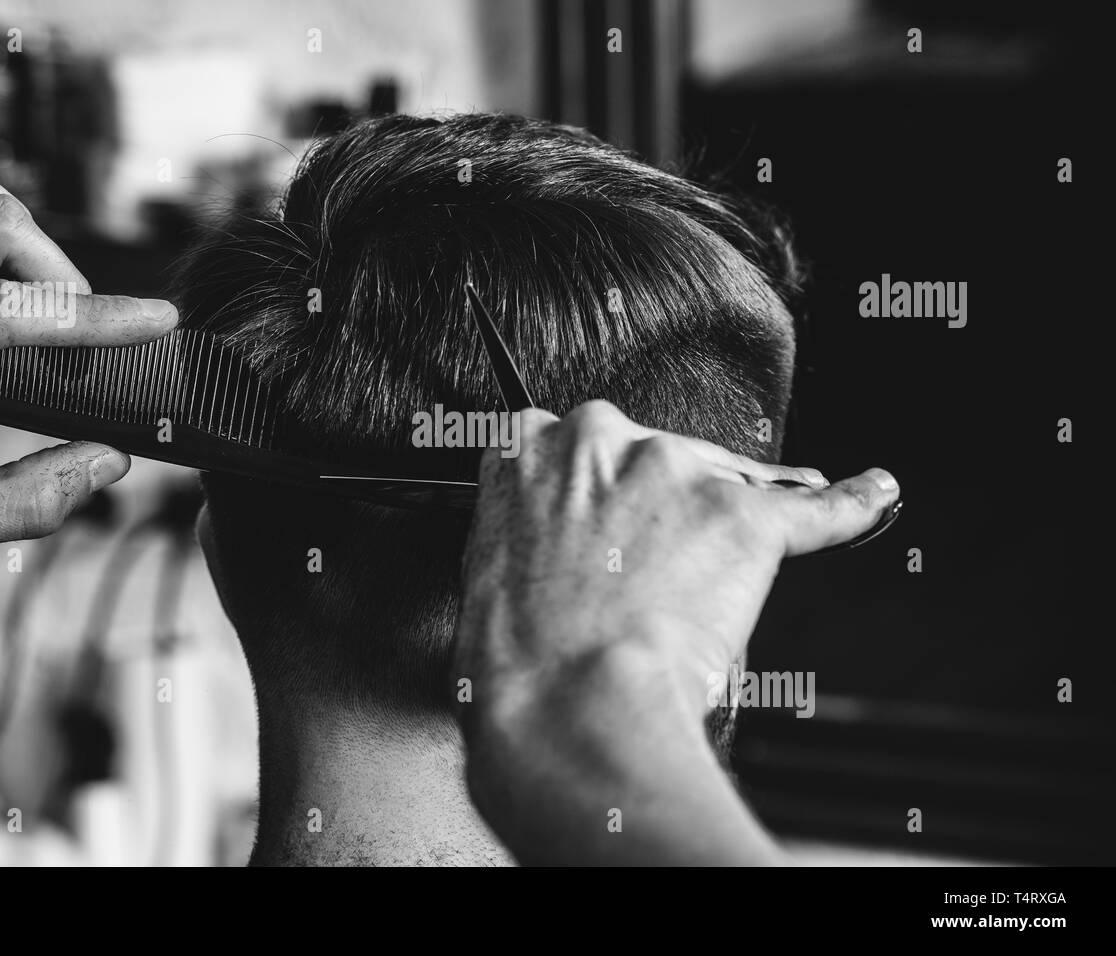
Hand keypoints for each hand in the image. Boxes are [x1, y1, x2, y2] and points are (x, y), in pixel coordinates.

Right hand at [453, 400, 899, 864]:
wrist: (570, 709)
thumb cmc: (522, 666)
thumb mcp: (491, 575)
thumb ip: (529, 534)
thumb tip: (563, 554)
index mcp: (524, 450)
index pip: (573, 446)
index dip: (596, 495)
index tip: (604, 523)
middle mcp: (599, 440)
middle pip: (650, 452)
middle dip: (656, 503)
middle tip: (647, 572)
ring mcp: (675, 471)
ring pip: (720, 481)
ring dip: (719, 527)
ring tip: (710, 591)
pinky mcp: (742, 512)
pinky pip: (814, 507)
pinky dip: (847, 506)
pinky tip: (871, 493)